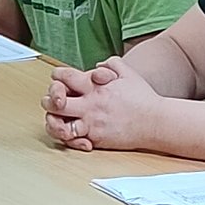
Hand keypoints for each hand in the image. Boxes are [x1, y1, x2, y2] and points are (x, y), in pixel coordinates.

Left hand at [45, 57, 167, 152]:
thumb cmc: (143, 98)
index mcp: (95, 86)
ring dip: (54, 121)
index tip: (59, 79)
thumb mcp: (128, 73)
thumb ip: (111, 64)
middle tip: (53, 101)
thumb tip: (97, 67)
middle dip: (49, 99)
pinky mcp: (96, 139)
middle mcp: (90, 105)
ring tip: (58, 119)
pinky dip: (68, 137)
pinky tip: (71, 132)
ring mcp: (91, 123)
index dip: (57, 76)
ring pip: (58, 124)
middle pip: (54, 101)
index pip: (64, 76)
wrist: (155, 121)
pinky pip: (72, 140)